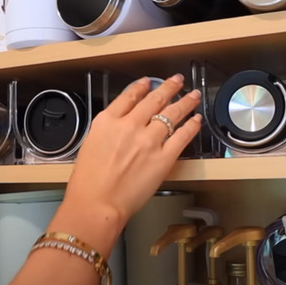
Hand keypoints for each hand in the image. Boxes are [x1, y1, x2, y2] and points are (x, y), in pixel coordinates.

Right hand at [51, 74, 202, 252]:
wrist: (97, 203)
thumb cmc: (89, 182)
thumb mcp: (90, 144)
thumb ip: (108, 131)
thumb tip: (121, 126)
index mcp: (108, 121)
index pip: (129, 96)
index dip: (141, 87)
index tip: (148, 82)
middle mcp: (130, 125)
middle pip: (154, 100)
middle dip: (168, 88)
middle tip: (177, 81)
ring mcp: (149, 140)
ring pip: (172, 114)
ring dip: (185, 102)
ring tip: (193, 95)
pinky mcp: (164, 158)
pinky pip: (182, 136)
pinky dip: (191, 126)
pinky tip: (196, 119)